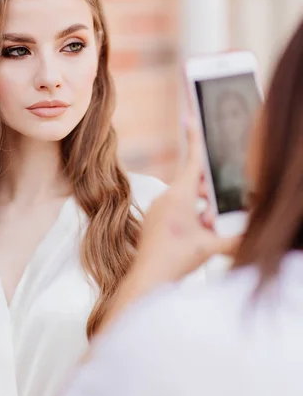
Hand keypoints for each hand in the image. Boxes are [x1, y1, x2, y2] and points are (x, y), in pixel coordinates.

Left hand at [134, 120, 240, 284]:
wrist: (145, 279)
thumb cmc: (174, 259)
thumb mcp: (210, 247)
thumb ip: (234, 239)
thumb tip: (250, 237)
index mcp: (179, 195)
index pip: (193, 161)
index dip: (195, 137)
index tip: (190, 116)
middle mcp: (166, 198)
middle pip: (193, 183)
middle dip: (209, 192)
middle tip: (219, 208)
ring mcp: (158, 210)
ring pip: (185, 199)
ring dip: (200, 209)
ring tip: (208, 228)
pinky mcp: (154, 222)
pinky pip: (175, 211)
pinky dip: (188, 218)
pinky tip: (195, 235)